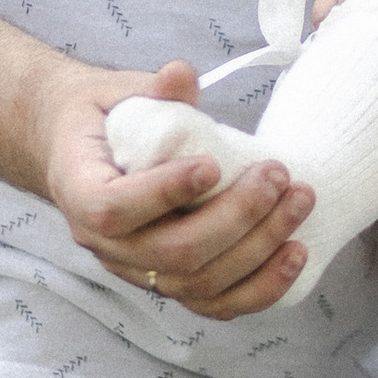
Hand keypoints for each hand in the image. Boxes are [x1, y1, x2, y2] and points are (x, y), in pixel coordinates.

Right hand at [38, 57, 312, 319]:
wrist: (84, 148)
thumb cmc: (106, 117)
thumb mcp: (119, 92)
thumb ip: (152, 89)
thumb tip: (181, 74)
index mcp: (80, 192)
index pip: (113, 210)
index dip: (163, 193)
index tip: (213, 165)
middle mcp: (106, 246)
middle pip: (172, 253)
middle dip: (235, 217)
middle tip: (277, 175)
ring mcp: (138, 272)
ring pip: (199, 284)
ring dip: (259, 249)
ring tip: (298, 204)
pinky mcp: (170, 284)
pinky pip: (215, 303)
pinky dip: (260, 287)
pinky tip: (294, 255)